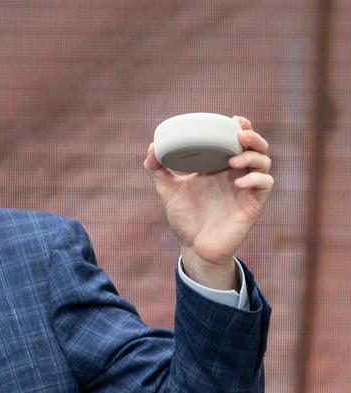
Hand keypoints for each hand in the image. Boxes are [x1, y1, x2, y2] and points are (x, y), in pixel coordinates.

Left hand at [143, 115, 273, 289]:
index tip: (232, 120)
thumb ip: (156, 169)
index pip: (236, 140)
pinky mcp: (253, 204)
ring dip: (253, 156)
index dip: (241, 126)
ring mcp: (246, 188)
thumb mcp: (167, 190)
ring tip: (233, 160)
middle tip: (239, 134)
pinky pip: (265, 185)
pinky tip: (238, 182)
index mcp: (219, 166)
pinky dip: (255, 178)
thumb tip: (153, 146)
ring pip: (265, 162)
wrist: (193, 247)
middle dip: (252, 137)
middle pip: (256, 147)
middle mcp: (235, 173)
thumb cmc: (184, 218)